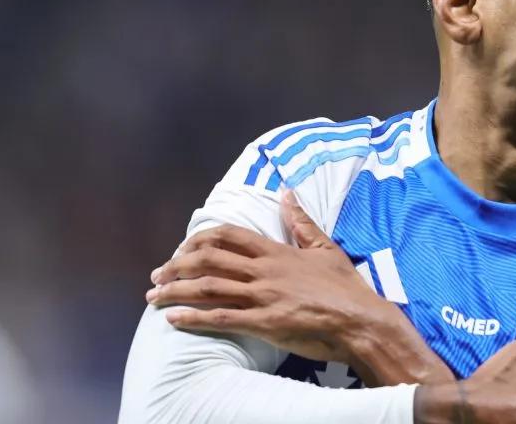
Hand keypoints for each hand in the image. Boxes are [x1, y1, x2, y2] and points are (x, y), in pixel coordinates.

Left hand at [147, 192, 455, 384]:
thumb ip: (301, 221)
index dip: (197, 241)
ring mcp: (263, 297)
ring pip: (209, 288)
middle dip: (176, 266)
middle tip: (157, 274)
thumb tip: (287, 192)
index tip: (181, 250)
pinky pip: (222, 319)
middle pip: (208, 261)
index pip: (227, 236)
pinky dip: (194, 318)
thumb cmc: (345, 286)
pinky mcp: (266, 323)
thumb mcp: (323, 247)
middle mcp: (264, 271)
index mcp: (275, 252)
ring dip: (176, 291)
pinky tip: (173, 320)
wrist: (361, 320)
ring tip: (154, 296)